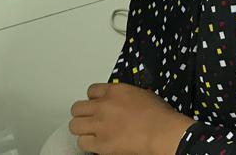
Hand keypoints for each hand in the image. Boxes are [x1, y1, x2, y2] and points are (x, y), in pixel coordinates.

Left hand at [69, 83, 194, 154]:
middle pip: (77, 108)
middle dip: (82, 114)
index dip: (92, 99)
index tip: (95, 104)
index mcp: (115, 91)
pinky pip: (82, 143)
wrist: (162, 132)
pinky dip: (87, 144)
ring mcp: (100, 125)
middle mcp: (103, 106)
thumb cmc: (159, 115)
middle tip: (89, 119)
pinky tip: (95, 144)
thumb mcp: (143, 94)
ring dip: (81, 129)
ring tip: (89, 132)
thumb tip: (125, 100)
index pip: (91, 91)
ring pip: (74, 125)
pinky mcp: (101, 143)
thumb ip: (127, 96)